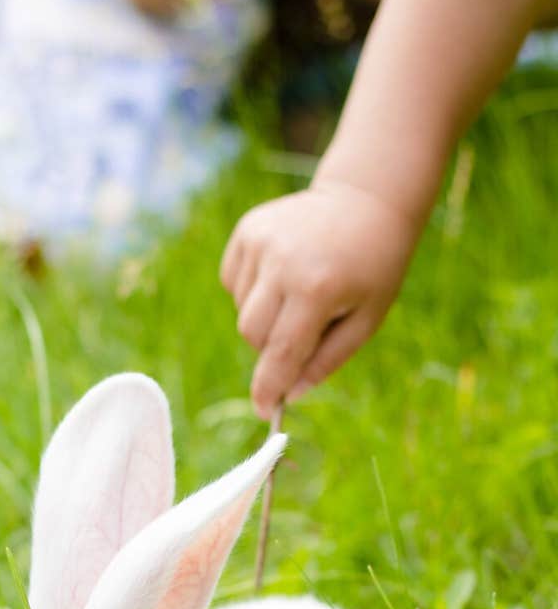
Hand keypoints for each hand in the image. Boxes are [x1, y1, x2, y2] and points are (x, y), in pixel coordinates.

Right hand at [220, 180, 417, 417]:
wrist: (367, 199)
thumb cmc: (374, 267)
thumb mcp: (367, 319)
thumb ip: (327, 360)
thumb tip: (291, 394)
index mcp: (317, 290)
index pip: (280, 353)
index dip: (269, 387)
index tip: (264, 410)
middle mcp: (282, 264)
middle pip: (252, 334)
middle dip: (270, 347)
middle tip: (301, 334)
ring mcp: (261, 242)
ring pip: (242, 309)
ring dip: (265, 316)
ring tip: (300, 292)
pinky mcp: (248, 230)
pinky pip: (234, 282)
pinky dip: (253, 291)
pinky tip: (283, 273)